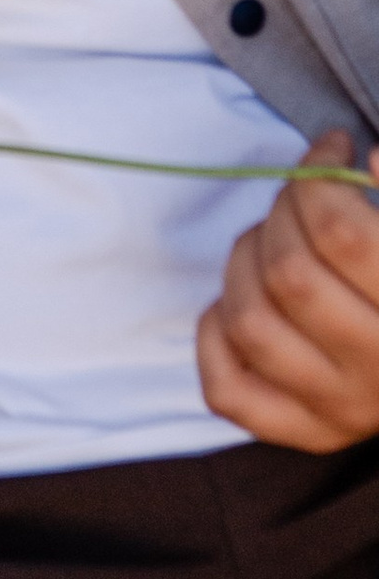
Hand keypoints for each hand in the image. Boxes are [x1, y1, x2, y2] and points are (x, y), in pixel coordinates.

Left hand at [199, 134, 378, 449]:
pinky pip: (227, 389)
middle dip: (280, 214)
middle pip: (288, 273)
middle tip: (300, 201)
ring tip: (272, 244)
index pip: (340, 233)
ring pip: (249, 323)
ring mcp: (338, 409)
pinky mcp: (303, 431)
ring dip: (243, 263)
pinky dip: (216, 336)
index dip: (319, 174)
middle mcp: (378, 371)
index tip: (331, 147)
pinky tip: (242, 303)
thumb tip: (365, 159)